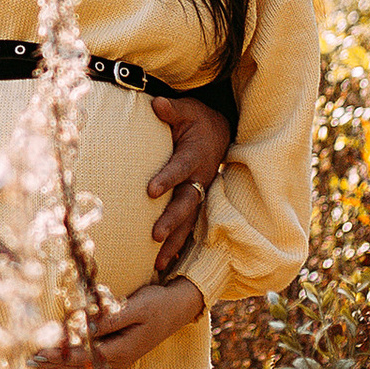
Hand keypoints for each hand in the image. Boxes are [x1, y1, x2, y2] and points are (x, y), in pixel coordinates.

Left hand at [31, 274, 208, 368]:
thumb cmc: (157, 304)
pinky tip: (60, 367)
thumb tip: (86, 327)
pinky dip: (74, 368)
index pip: (84, 355)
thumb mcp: (136, 307)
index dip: (61, 355)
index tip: (40, 351)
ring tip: (39, 365)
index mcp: (121, 349)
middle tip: (30, 361)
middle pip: (81, 368)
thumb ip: (111, 319)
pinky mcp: (119, 356)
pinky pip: (92, 368)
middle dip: (55, 365)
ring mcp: (119, 360)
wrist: (178, 308)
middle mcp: (119, 360)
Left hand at [145, 90, 230, 271]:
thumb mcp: (187, 110)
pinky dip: (178, 246)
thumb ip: (172, 110)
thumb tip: (156, 103)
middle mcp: (199, 179)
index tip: (150, 191)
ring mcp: (199, 194)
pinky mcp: (196, 204)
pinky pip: (188, 228)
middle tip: (155, 235)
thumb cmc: (197, 120)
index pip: (179, 168)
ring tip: (158, 263)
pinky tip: (163, 265)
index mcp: (194, 156)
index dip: (166, 178)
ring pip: (188, 222)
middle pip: (187, 203)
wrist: (219, 132)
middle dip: (172, 220)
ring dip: (174, 242)